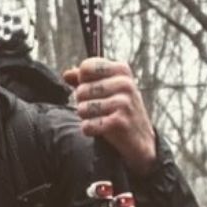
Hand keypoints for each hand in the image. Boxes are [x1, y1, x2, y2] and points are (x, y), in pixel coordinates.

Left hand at [64, 58, 156, 175]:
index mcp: (121, 70)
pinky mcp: (119, 122)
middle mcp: (124, 83)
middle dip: (84, 103)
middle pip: (81, 90)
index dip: (82, 82)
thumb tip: (66, 74)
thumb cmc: (119, 109)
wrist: (140, 138)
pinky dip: (89, 129)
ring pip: (82, 108)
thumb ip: (85, 79)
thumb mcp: (107, 88)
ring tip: (101, 119)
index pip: (86, 68)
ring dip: (87, 117)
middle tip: (100, 110)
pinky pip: (88, 125)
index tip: (94, 91)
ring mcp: (124, 102)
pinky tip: (101, 129)